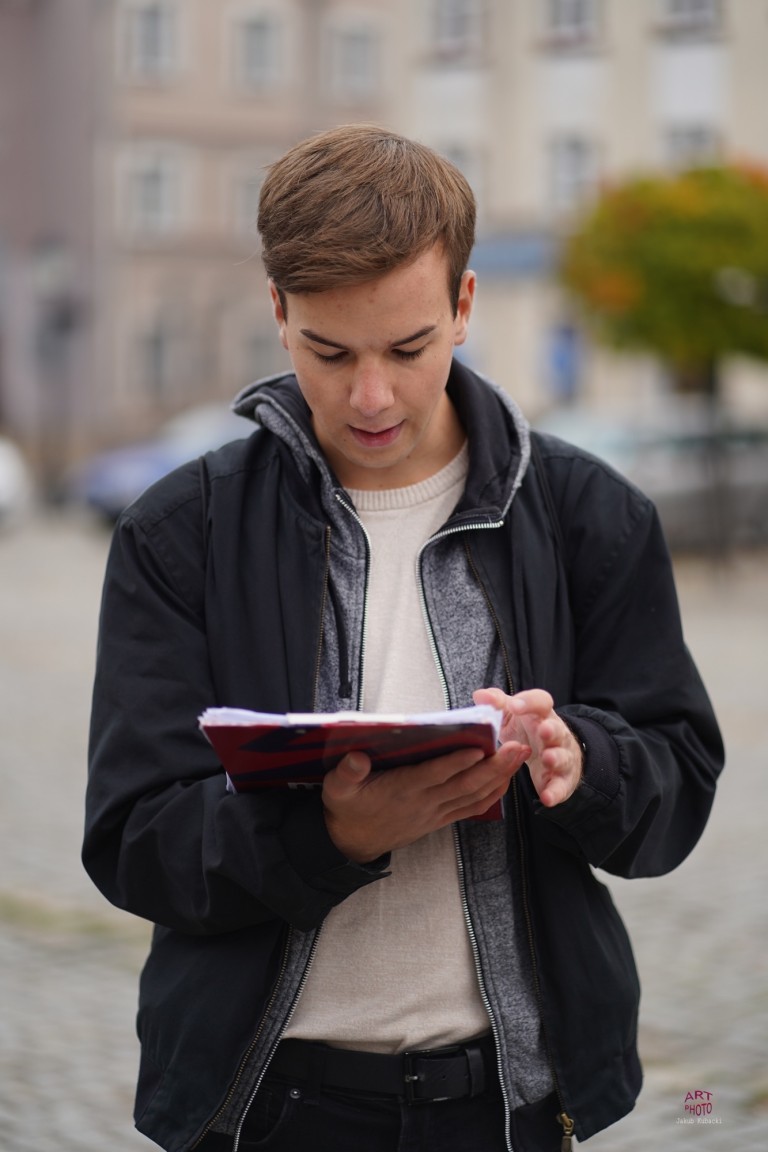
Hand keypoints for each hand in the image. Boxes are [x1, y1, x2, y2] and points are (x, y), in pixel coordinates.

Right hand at [321, 740, 529, 863]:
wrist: (352, 843)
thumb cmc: (347, 809)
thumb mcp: (337, 790)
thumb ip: (346, 773)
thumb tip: (357, 757)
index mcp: (401, 790)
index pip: (434, 775)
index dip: (456, 762)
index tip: (478, 747)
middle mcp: (423, 802)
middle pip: (464, 785)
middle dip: (494, 766)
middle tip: (517, 747)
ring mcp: (434, 813)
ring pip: (473, 796)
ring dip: (499, 777)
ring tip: (519, 757)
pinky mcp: (439, 819)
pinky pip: (471, 808)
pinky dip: (491, 794)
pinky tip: (506, 779)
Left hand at [472, 687, 582, 807]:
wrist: (550, 752)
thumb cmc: (526, 729)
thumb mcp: (511, 714)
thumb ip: (497, 704)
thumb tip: (481, 696)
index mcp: (540, 714)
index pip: (540, 701)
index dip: (529, 702)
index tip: (514, 706)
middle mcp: (554, 733)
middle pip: (556, 729)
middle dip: (551, 729)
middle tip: (543, 730)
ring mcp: (561, 756)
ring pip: (562, 756)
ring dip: (556, 758)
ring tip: (548, 760)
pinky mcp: (561, 779)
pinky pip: (560, 785)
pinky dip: (555, 792)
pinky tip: (547, 798)